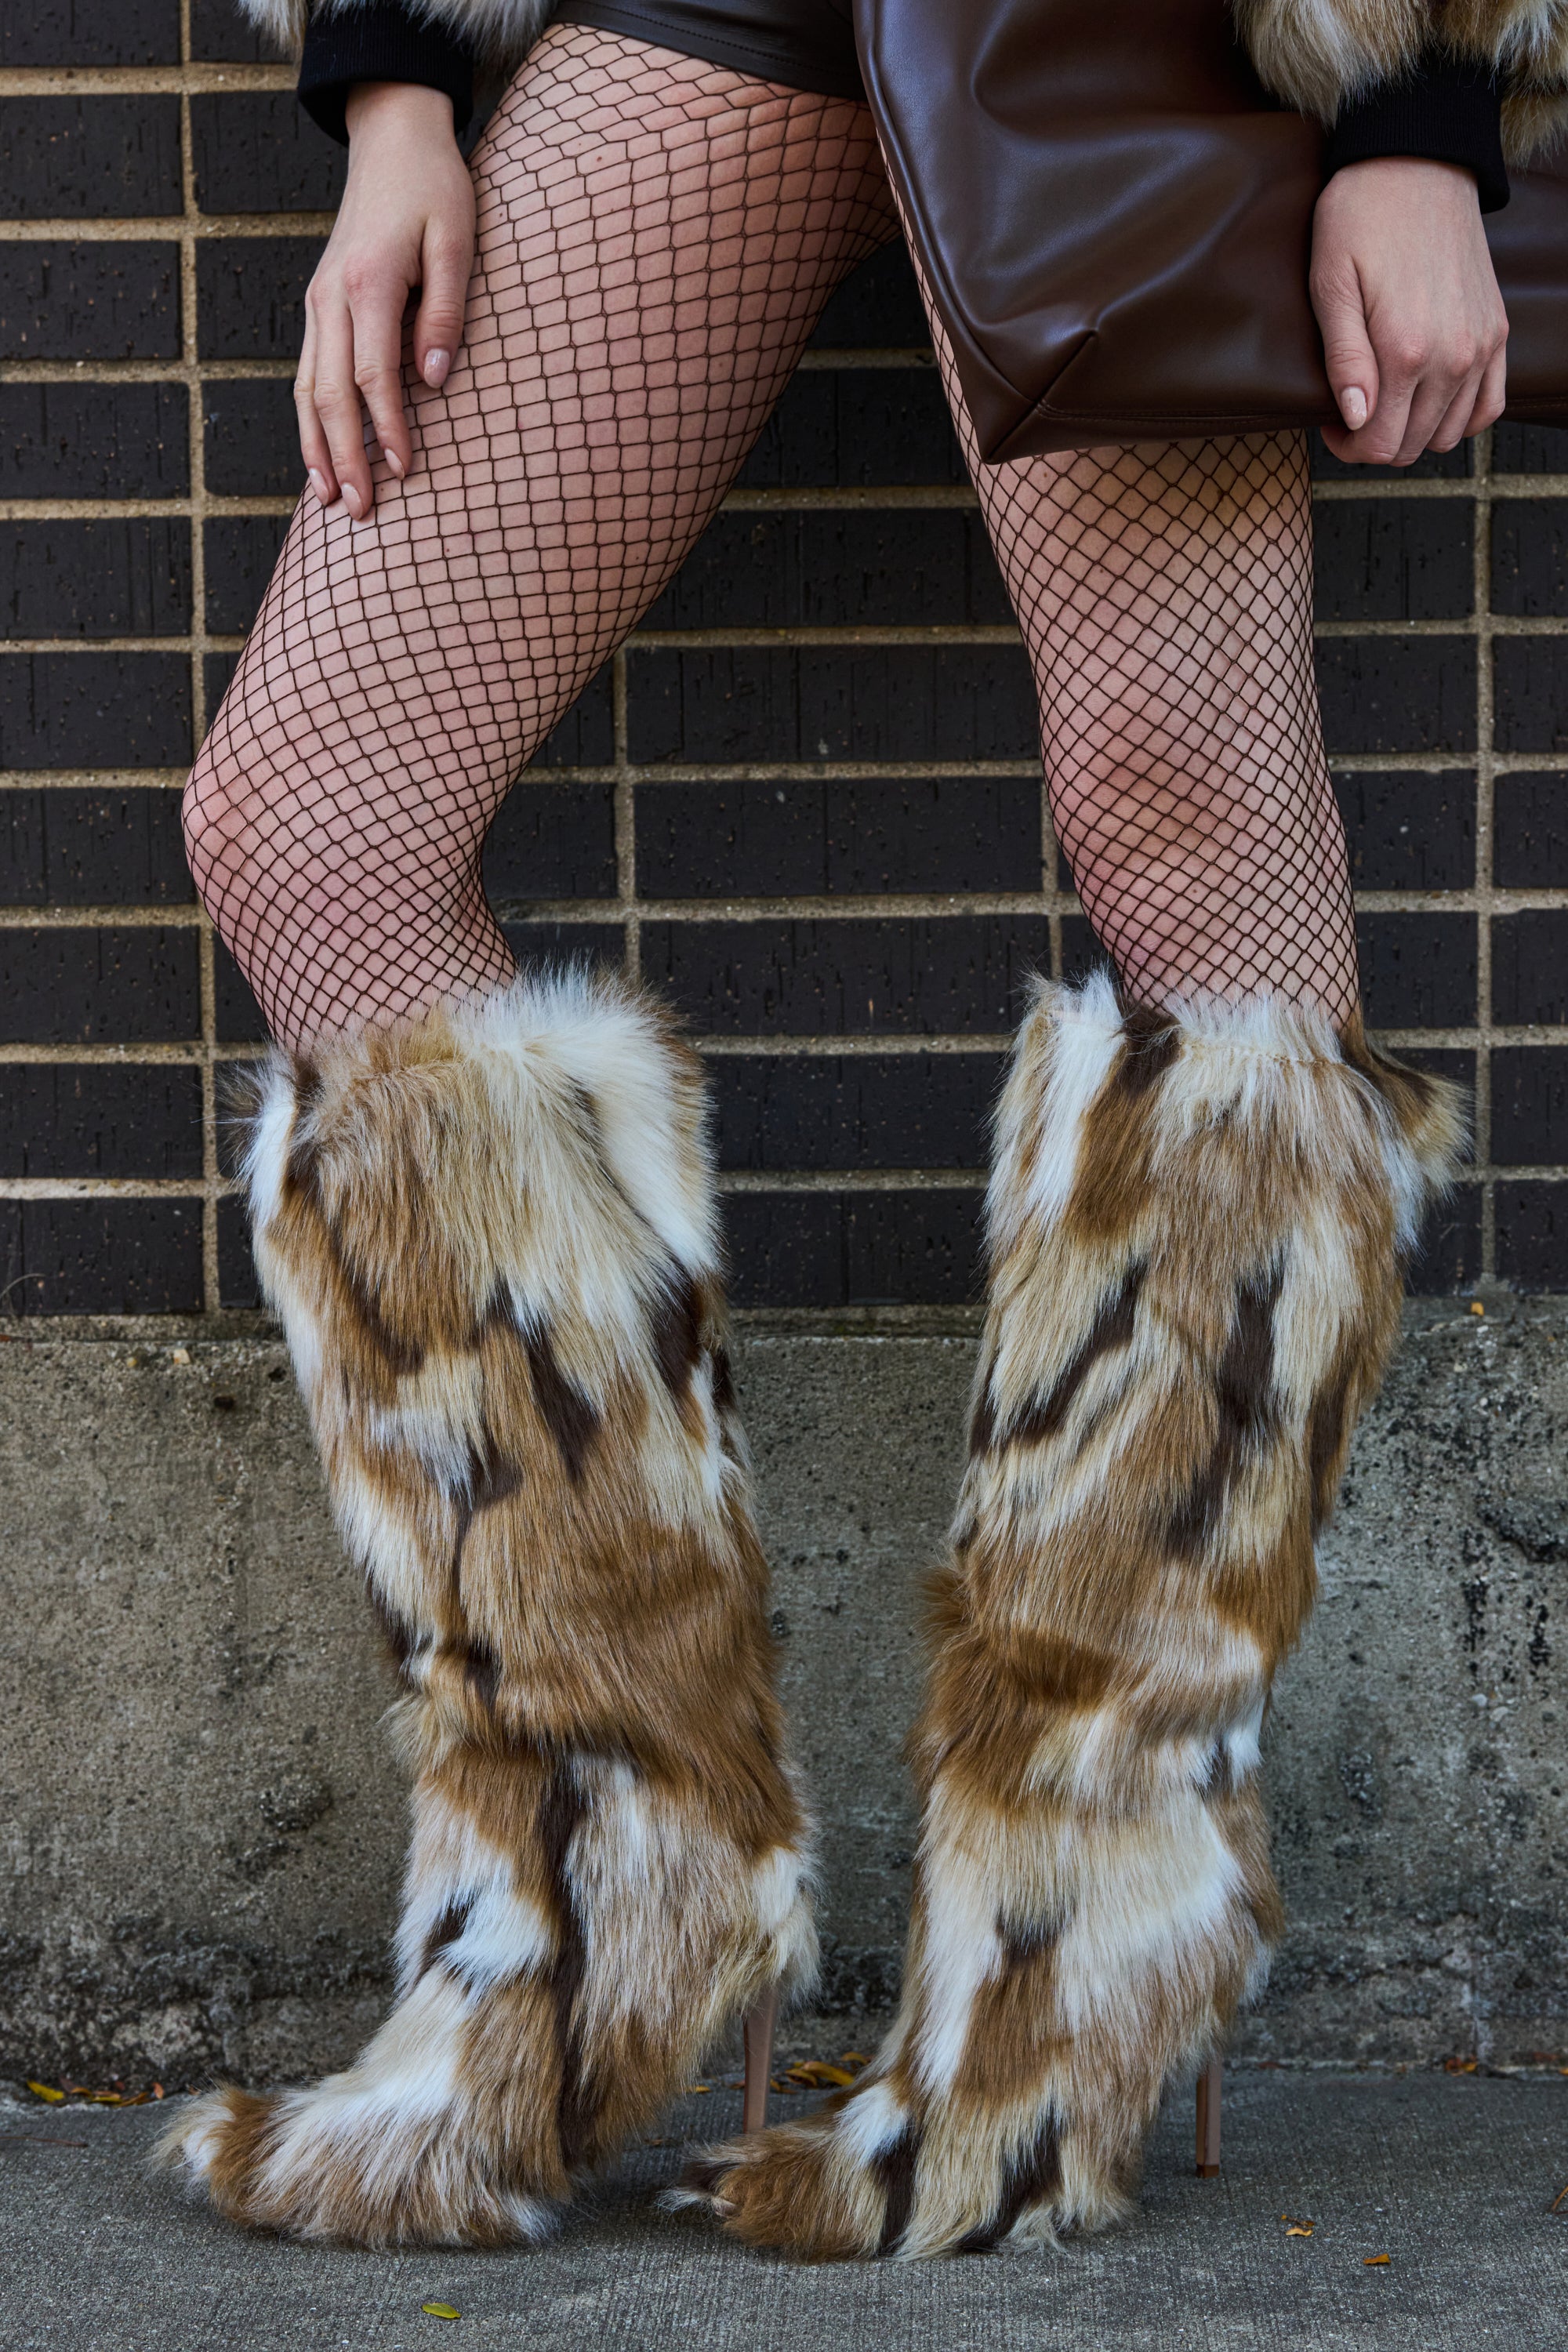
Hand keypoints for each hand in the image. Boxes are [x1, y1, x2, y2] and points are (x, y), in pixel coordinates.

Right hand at [296, 81, 475, 517]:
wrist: (392, 141)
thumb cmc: (434, 189)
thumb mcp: (456, 241)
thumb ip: (446, 310)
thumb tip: (435, 379)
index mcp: (366, 283)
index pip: (373, 376)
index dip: (388, 429)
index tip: (406, 470)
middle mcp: (331, 297)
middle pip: (330, 394)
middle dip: (345, 457)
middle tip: (361, 511)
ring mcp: (317, 302)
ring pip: (306, 389)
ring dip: (317, 448)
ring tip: (329, 499)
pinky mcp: (318, 306)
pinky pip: (306, 373)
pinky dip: (309, 420)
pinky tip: (319, 456)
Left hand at [1311, 156, 1507, 465]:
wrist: (1418, 164)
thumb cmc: (1361, 217)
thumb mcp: (1331, 285)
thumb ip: (1344, 359)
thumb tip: (1356, 420)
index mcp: (1406, 351)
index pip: (1380, 444)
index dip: (1348, 447)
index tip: (1331, 423)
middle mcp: (1453, 356)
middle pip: (1412, 444)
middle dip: (1375, 441)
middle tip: (1352, 411)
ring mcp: (1481, 346)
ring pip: (1448, 434)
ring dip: (1414, 432)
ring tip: (1386, 402)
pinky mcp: (1496, 331)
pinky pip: (1489, 405)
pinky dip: (1460, 417)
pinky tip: (1431, 403)